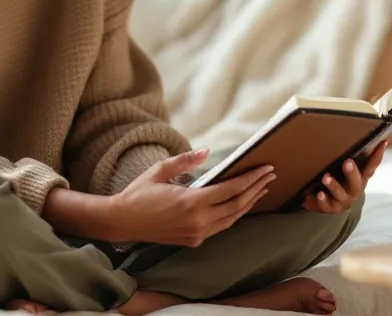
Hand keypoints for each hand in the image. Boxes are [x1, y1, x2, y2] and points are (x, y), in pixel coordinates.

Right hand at [109, 148, 275, 246]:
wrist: (122, 222)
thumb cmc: (139, 193)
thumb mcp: (160, 170)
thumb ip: (186, 160)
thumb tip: (207, 151)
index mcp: (191, 202)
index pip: (230, 190)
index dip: (251, 179)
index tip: (266, 169)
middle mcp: (198, 221)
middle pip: (237, 205)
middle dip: (256, 189)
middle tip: (270, 175)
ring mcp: (196, 234)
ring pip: (232, 218)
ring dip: (248, 203)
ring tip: (261, 188)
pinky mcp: (193, 241)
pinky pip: (220, 226)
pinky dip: (233, 214)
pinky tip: (240, 204)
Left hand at [302, 141, 384, 213]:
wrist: (322, 200)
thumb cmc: (337, 179)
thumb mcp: (344, 168)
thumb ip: (350, 156)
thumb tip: (353, 132)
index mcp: (360, 178)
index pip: (371, 166)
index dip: (378, 155)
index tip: (383, 142)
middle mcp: (354, 190)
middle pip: (357, 182)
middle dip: (352, 173)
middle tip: (347, 162)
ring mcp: (343, 200)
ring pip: (340, 194)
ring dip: (334, 185)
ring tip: (326, 177)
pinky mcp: (330, 207)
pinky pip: (326, 204)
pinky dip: (322, 199)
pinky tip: (318, 194)